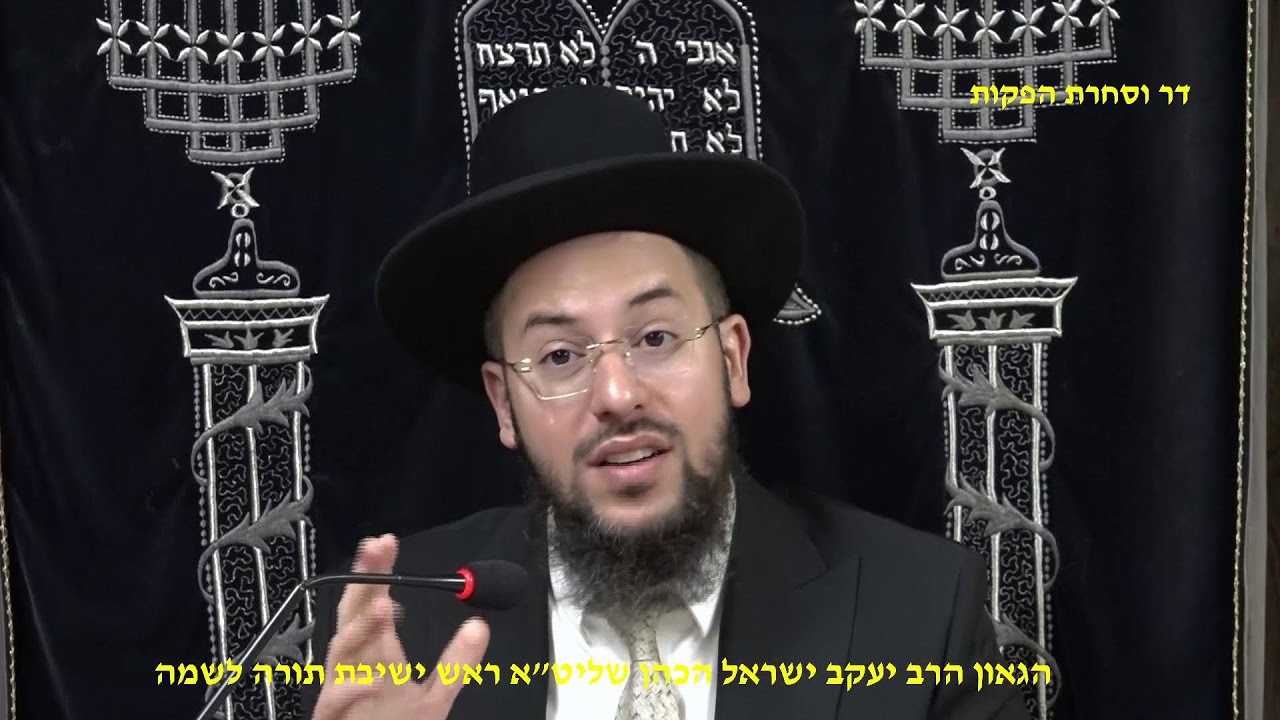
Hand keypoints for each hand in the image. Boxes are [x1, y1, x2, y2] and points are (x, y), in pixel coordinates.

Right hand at [311, 534, 490, 719]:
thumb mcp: (437, 696)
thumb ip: (457, 663)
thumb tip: (479, 626)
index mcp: (376, 653)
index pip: (373, 602)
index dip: (377, 572)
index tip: (386, 542)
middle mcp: (356, 665)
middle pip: (352, 615)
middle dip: (362, 582)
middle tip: (375, 550)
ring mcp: (341, 689)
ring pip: (340, 652)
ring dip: (360, 627)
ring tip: (383, 606)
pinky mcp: (333, 717)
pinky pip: (333, 700)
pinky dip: (350, 687)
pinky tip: (371, 679)